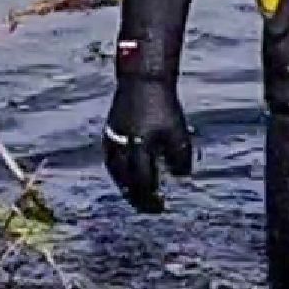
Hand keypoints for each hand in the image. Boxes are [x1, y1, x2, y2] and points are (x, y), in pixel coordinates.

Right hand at [102, 75, 194, 212]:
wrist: (142, 81)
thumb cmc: (163, 106)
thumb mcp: (178, 132)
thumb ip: (180, 157)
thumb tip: (180, 178)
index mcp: (139, 148)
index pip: (143, 183)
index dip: (151, 198)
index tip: (160, 208)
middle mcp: (121, 148)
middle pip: (126, 183)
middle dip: (138, 198)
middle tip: (149, 208)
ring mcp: (111, 141)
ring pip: (116, 174)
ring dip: (127, 188)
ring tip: (138, 196)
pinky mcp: (108, 135)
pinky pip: (111, 162)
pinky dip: (120, 174)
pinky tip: (128, 177)